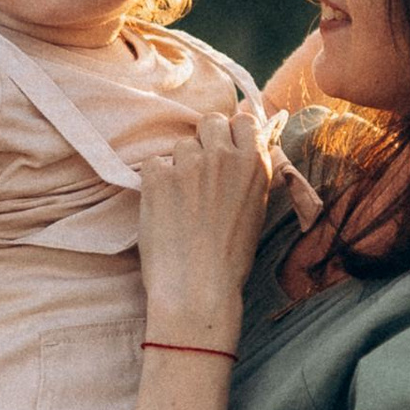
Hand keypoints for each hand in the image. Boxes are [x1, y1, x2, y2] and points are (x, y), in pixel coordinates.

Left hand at [133, 100, 275, 346]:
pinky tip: (163, 208)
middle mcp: (224, 157)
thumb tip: (242, 150)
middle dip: (204, 141)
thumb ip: (249, 175)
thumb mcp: (256, 211)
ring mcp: (190, 164)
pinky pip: (154, 164)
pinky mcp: (158, 176)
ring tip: (181, 201)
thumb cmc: (229, 258)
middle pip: (210, 122)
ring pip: (181, 145)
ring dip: (179, 165)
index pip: (243, 122)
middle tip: (199, 173)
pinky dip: (156, 182)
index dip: (231, 135)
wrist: (197, 288)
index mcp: (254, 164)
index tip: (224, 151)